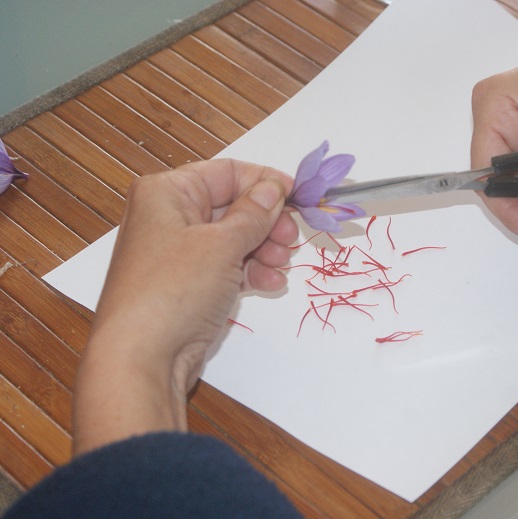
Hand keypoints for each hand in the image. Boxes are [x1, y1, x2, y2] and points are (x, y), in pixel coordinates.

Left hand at [74, 159, 297, 454]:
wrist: (142, 357)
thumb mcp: (222, 243)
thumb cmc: (173, 290)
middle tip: (291, 238)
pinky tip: (270, 283)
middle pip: (232, 206)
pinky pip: (226, 265)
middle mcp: (169, 216)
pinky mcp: (187, 283)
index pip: (226, 173)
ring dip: (263, 249)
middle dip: (266, 222)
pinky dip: (250, 271)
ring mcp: (178, 252)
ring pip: (233, 238)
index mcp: (167, 192)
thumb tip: (274, 188)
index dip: (265, 183)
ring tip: (281, 265)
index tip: (298, 196)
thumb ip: (254, 213)